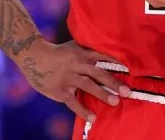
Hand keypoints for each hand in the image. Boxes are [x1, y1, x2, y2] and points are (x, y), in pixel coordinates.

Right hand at [16, 39, 130, 122]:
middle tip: (127, 92)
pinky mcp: (60, 90)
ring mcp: (68, 78)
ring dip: (102, 94)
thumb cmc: (59, 52)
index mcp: (83, 53)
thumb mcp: (75, 46)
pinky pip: (73, 102)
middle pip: (98, 73)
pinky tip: (93, 118)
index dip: (117, 63)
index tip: (131, 71)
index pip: (103, 57)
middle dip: (113, 83)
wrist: (33, 56)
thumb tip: (112, 57)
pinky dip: (82, 110)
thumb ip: (91, 51)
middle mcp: (77, 64)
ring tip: (116, 102)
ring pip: (88, 86)